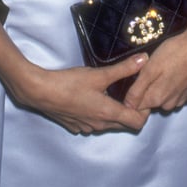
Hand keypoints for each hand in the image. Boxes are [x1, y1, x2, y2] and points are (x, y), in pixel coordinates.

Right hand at [10, 54, 150, 134]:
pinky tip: (95, 96)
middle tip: (132, 90)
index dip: (144, 109)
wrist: (41, 93)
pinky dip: (100, 112)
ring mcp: (87, 126)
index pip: (137, 122)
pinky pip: (95, 122)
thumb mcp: (99, 74)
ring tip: (115, 91)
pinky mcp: (76, 125)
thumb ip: (123, 68)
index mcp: (108, 113)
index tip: (142, 94)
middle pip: (125, 123)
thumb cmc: (70, 83)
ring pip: (109, 123)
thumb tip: (144, 60)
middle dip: (132, 109)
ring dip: (116, 111)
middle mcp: (99, 124)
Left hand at [123, 11, 186, 112]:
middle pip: (153, 101)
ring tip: (168, 67)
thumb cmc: (176, 51)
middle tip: (154, 68)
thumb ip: (138, 89)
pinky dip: (178, 83)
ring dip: (165, 86)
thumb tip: (127, 105)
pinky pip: (180, 92)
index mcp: (157, 98)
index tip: (139, 78)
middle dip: (150, 89)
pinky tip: (180, 68)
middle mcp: (171, 103)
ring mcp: (184, 98)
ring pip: (167, 97)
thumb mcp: (151, 67)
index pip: (138, 105)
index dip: (135, 93)